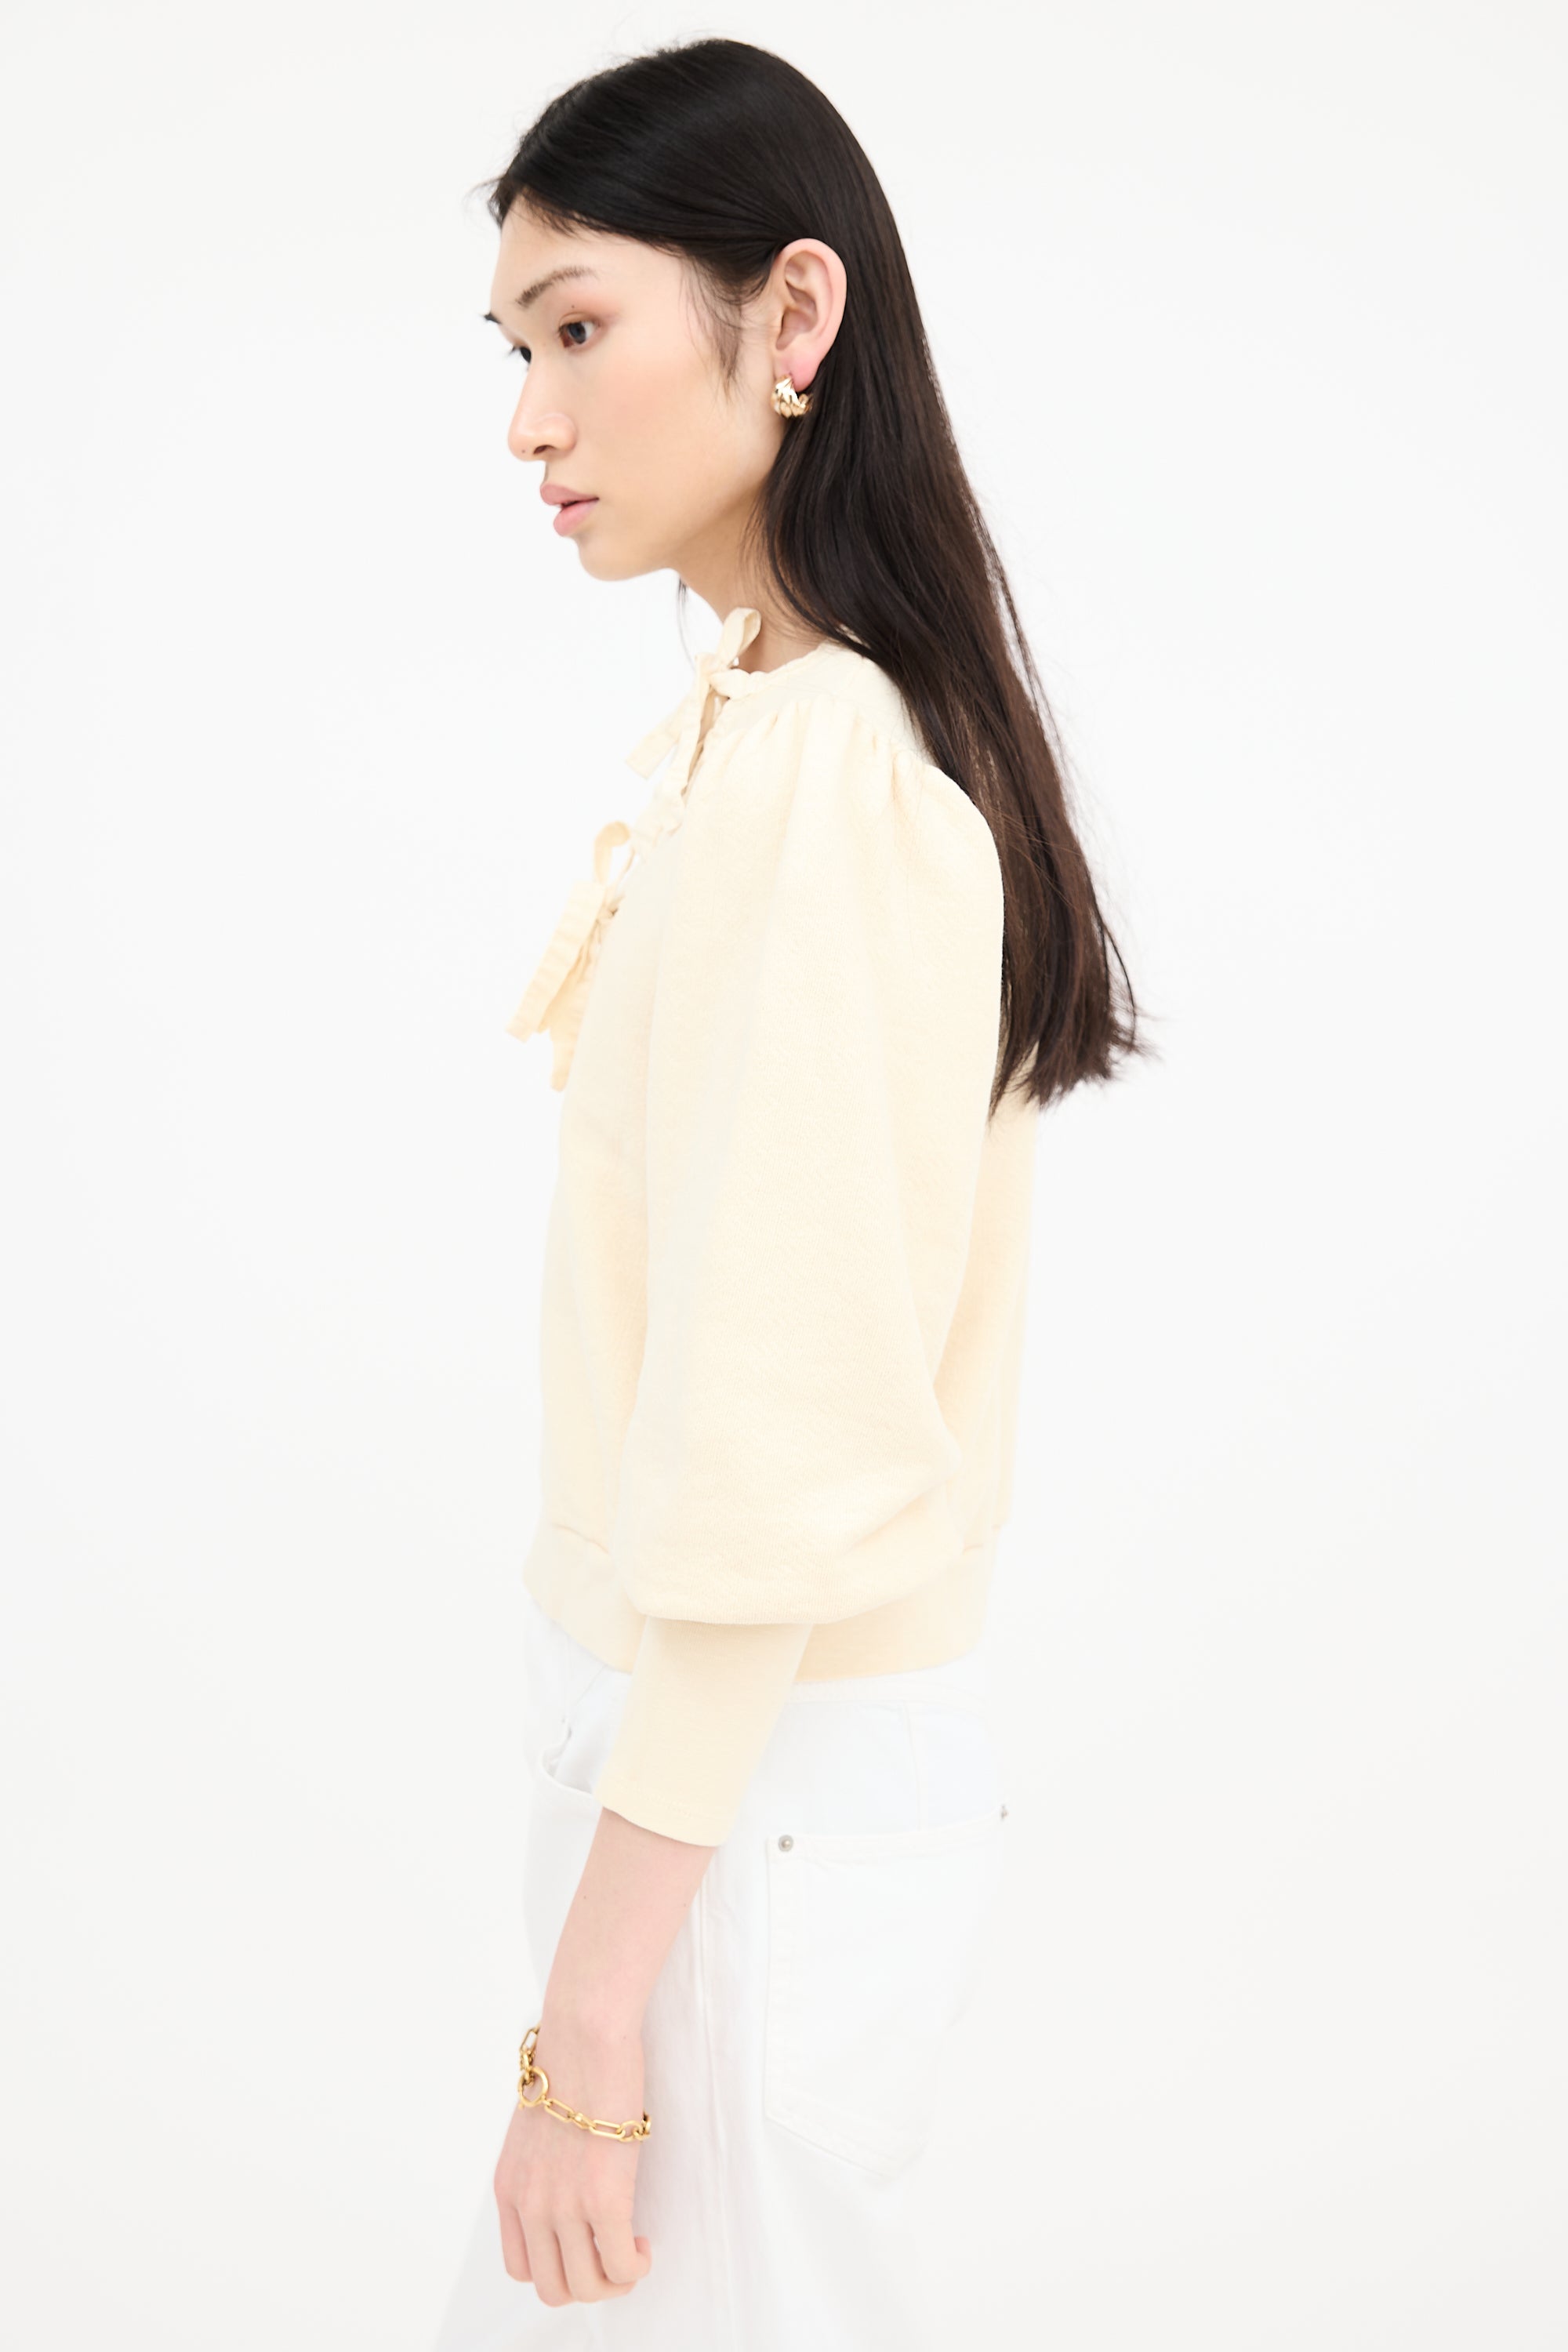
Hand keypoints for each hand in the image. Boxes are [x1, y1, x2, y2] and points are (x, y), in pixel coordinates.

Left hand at [493, 2008, 653, 2305]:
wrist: (584, 2031)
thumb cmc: (570, 2060)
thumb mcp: (535, 2125)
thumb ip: (542, 2163)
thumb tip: (568, 2175)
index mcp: (510, 2187)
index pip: (519, 2266)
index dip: (557, 2268)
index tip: (584, 2247)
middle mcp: (530, 2205)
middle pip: (552, 2286)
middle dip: (588, 2284)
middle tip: (614, 2257)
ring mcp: (564, 2206)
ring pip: (586, 2286)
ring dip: (614, 2280)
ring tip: (632, 2252)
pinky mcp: (604, 2198)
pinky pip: (619, 2264)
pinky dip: (634, 2266)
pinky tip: (643, 2245)